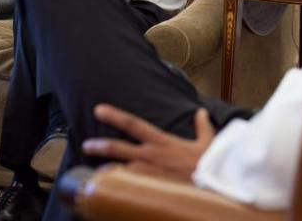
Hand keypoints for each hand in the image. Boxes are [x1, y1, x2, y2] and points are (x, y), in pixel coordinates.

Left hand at [81, 104, 214, 181]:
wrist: (215, 184)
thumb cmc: (210, 164)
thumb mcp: (207, 140)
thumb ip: (202, 125)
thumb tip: (201, 112)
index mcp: (161, 141)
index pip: (133, 123)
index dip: (114, 115)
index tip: (98, 109)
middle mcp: (151, 155)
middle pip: (118, 147)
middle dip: (100, 145)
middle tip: (86, 145)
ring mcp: (149, 173)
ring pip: (121, 171)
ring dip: (107, 173)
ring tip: (94, 175)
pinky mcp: (152, 188)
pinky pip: (131, 187)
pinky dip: (121, 188)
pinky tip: (111, 191)